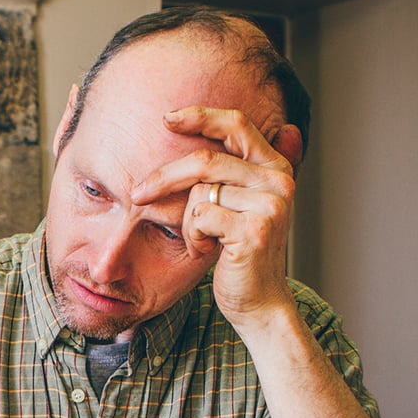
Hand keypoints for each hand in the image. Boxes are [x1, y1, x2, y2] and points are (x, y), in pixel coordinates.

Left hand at [131, 106, 302, 331]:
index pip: (236, 124)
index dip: (200, 116)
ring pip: (198, 194)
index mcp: (275, 167)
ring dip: (186, 222)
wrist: (258, 301)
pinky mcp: (253, 230)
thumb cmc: (240, 254)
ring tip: (202, 239)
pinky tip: (207, 251)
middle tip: (139, 194)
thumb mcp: (241, 206)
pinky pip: (199, 218)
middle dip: (164, 177)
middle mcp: (278, 180)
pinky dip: (192, 237)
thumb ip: (237, 172)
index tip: (167, 119)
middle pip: (205, 161)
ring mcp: (269, 204)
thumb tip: (269, 129)